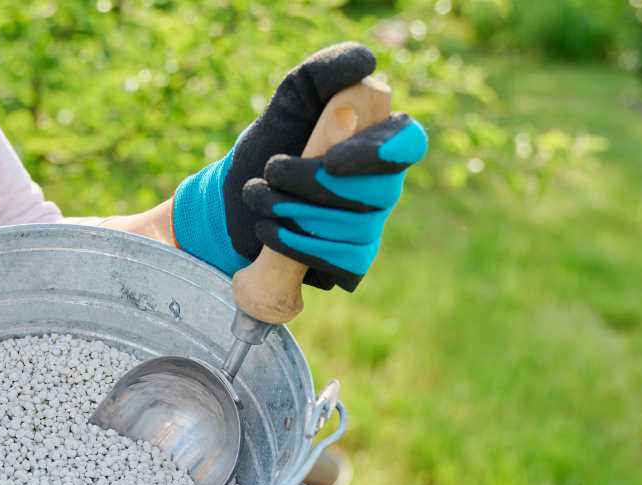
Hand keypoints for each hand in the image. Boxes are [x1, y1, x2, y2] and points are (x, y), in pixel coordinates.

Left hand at [171, 44, 426, 291]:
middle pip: (378, 191)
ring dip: (295, 211)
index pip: (409, 143)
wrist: (232, 203)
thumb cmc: (268, 145)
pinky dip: (297, 246)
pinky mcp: (352, 262)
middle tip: (271, 171)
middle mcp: (384, 184)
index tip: (333, 160)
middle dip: (314, 183)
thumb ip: (320, 76)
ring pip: (354, 227)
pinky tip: (267, 231)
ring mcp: (371, 226)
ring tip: (257, 196)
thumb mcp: (286, 104)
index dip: (378, 153)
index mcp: (378, 139)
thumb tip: (366, 65)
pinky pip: (342, 262)